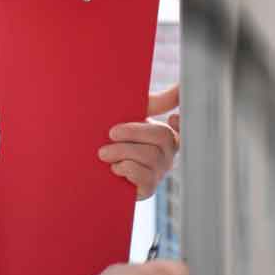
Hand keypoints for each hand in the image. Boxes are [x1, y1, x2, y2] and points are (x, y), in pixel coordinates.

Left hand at [98, 85, 181, 199]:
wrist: (91, 166)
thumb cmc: (115, 137)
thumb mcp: (133, 114)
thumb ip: (157, 102)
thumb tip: (180, 86)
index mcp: (165, 133)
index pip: (183, 125)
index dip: (182, 122)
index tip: (172, 118)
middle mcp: (168, 152)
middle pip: (162, 136)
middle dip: (133, 133)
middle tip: (111, 134)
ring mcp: (160, 171)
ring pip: (150, 156)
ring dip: (122, 152)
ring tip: (104, 153)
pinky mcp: (149, 189)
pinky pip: (144, 177)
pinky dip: (126, 169)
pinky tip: (115, 168)